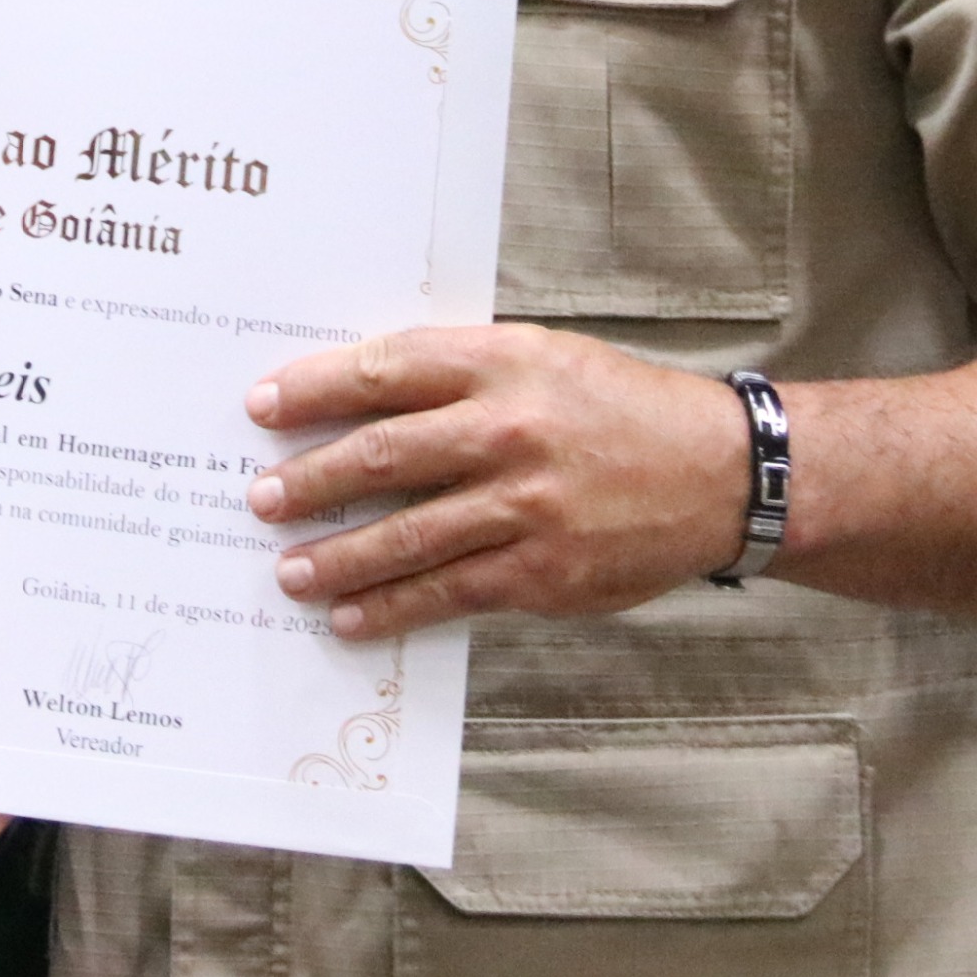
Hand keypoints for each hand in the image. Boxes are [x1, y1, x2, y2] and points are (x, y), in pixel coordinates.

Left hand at [247, 325, 752, 636]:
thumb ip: (460, 375)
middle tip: (259, 497)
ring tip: (288, 570)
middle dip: (310, 479)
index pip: (386, 370)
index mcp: (501, 363)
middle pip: (383, 455)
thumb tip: (360, 396)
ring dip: (337, 557)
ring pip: (407, 535)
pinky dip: (392, 607)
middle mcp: (508, 430)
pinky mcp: (542, 570)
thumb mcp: (541, 360)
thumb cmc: (616, 408)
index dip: (315, 388)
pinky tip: (353, 617)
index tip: (262, 405)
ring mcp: (525, 505)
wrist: (717, 472)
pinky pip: (449, 592)